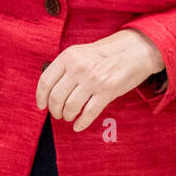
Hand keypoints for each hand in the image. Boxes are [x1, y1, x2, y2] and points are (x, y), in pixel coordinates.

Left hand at [36, 29, 164, 131]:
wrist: (133, 49)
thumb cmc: (105, 53)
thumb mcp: (80, 53)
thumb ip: (65, 68)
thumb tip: (50, 91)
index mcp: (69, 56)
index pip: (46, 81)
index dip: (41, 97)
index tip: (42, 105)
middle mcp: (79, 68)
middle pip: (56, 97)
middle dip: (54, 110)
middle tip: (57, 114)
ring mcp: (93, 80)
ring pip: (71, 107)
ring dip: (67, 116)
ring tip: (69, 116)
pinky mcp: (108, 91)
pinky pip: (89, 113)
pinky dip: (81, 123)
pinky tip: (78, 126)